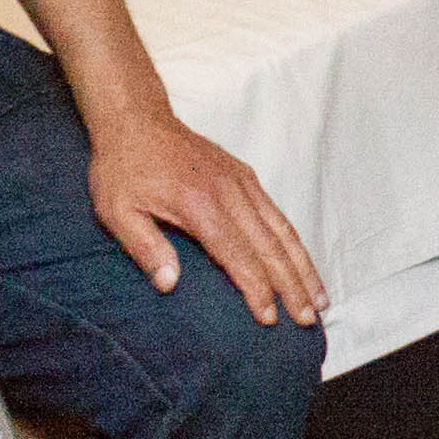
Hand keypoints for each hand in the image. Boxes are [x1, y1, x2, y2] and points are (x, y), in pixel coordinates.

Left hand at [86, 111, 326, 328]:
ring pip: (282, 230)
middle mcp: (230, 193)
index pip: (239, 256)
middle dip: (293, 286)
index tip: (270, 319)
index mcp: (200, 206)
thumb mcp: (117, 210)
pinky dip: (294, 241)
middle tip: (309, 320)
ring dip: (303, 266)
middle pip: (271, 247)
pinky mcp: (244, 176)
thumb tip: (170, 284)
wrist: (136, 118)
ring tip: (320, 298)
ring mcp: (242, 183)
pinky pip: (276, 213)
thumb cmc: (123, 168)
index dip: (258, 290)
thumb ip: (145, 248)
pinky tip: (301, 260)